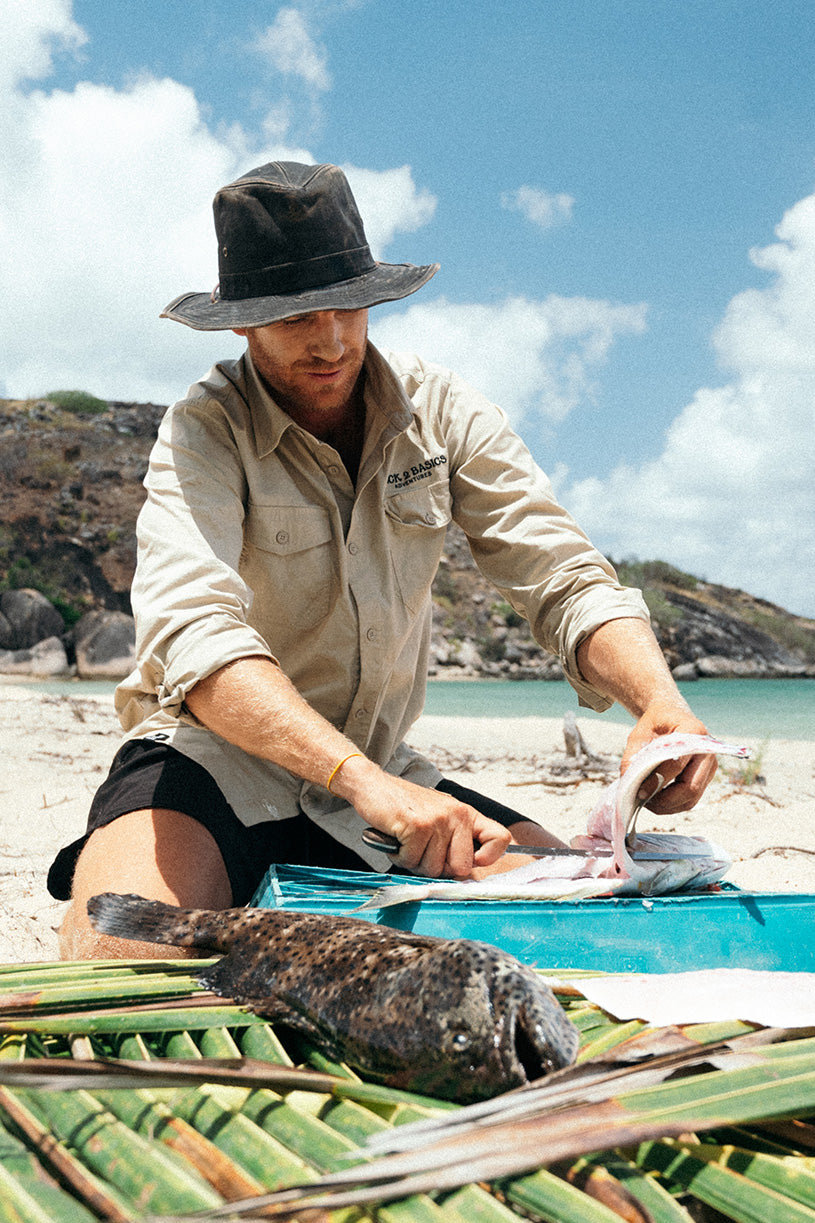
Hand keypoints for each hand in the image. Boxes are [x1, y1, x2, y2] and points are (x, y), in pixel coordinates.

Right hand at [336, 762, 511, 877]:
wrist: (373, 786)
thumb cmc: (406, 807)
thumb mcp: (439, 817)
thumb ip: (455, 840)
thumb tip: (464, 874)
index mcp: (467, 814)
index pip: (500, 839)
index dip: (489, 858)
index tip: (471, 861)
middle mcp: (457, 815)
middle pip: (460, 867)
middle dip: (437, 868)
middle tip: (423, 852)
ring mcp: (438, 820)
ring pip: (432, 869)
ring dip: (415, 862)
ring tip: (407, 842)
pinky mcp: (417, 826)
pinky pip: (412, 861)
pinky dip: (400, 856)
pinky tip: (397, 839)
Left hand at [620, 700, 716, 814]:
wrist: (671, 715)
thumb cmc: (655, 723)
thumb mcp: (639, 733)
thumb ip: (633, 755)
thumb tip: (628, 781)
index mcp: (694, 732)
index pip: (677, 763)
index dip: (657, 780)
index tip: (639, 791)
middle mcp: (708, 751)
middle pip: (690, 788)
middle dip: (664, 800)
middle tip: (642, 801)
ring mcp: (710, 766)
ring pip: (692, 799)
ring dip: (668, 807)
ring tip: (646, 802)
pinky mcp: (706, 778)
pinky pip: (691, 799)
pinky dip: (673, 805)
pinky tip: (656, 801)